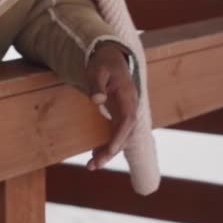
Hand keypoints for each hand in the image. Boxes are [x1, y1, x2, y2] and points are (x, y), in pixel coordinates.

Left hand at [85, 42, 137, 170]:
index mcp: (128, 97)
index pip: (127, 121)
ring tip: (91, 165)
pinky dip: (108, 144)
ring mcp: (126, 112)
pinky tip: (95, 153)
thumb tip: (97, 101)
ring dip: (109, 152)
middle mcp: (130, 107)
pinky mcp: (120, 115)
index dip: (120, 137)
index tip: (110, 150)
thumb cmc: (103, 63)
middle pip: (125, 134)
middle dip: (111, 151)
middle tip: (93, 165)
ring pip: (122, 137)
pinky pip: (117, 133)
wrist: (111, 57)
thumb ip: (96, 85)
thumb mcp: (97, 70)